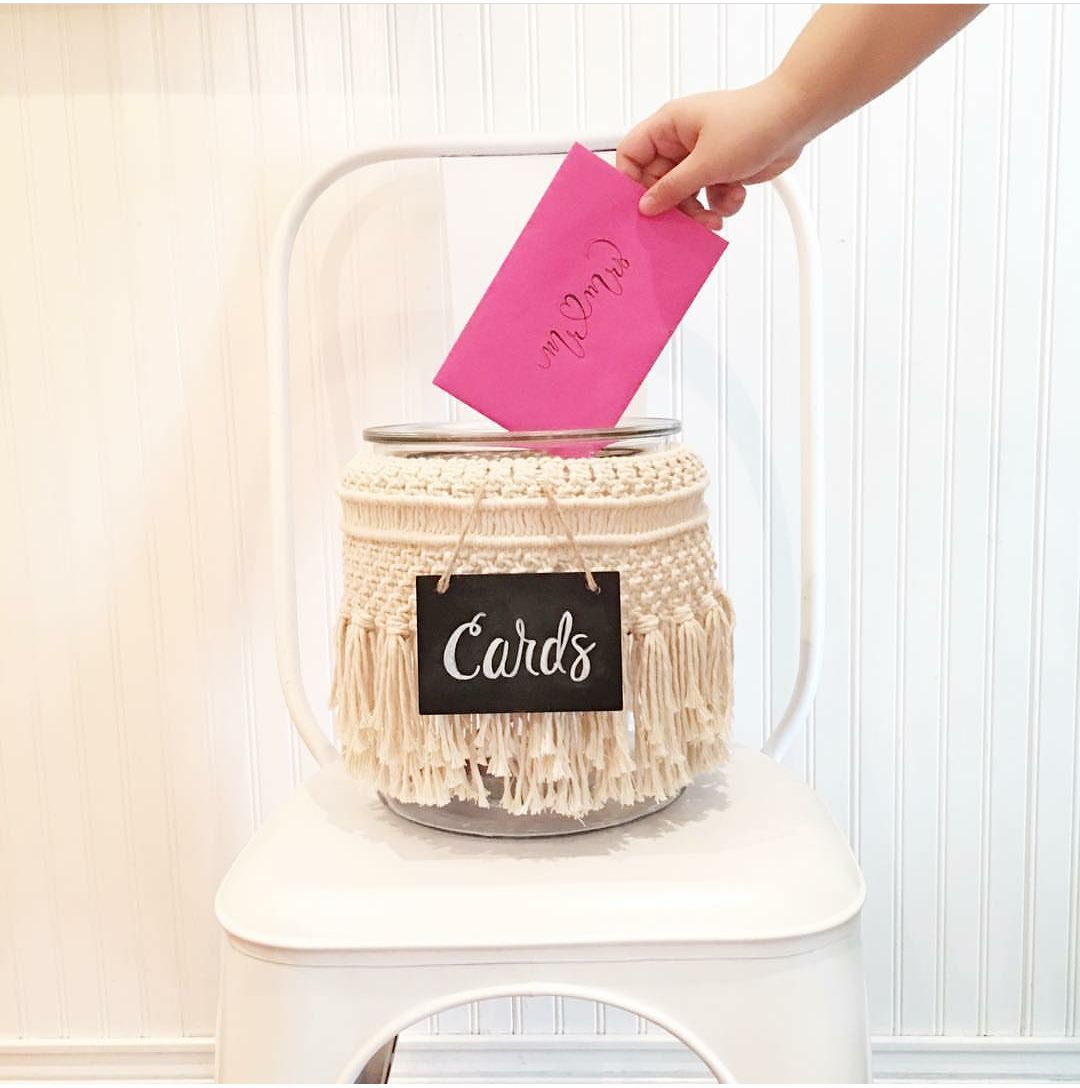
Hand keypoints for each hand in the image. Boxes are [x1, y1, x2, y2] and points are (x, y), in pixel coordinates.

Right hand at [616, 76, 808, 229]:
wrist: (795, 120)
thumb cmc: (754, 122)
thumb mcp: (706, 162)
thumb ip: (672, 188)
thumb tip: (647, 206)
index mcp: (669, 126)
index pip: (631, 154)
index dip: (630, 181)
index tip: (638, 206)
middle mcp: (681, 142)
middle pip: (659, 184)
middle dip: (675, 206)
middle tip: (684, 222)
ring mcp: (701, 157)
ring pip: (684, 196)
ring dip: (699, 210)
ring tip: (715, 215)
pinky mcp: (721, 171)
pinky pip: (708, 198)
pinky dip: (721, 203)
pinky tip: (736, 193)